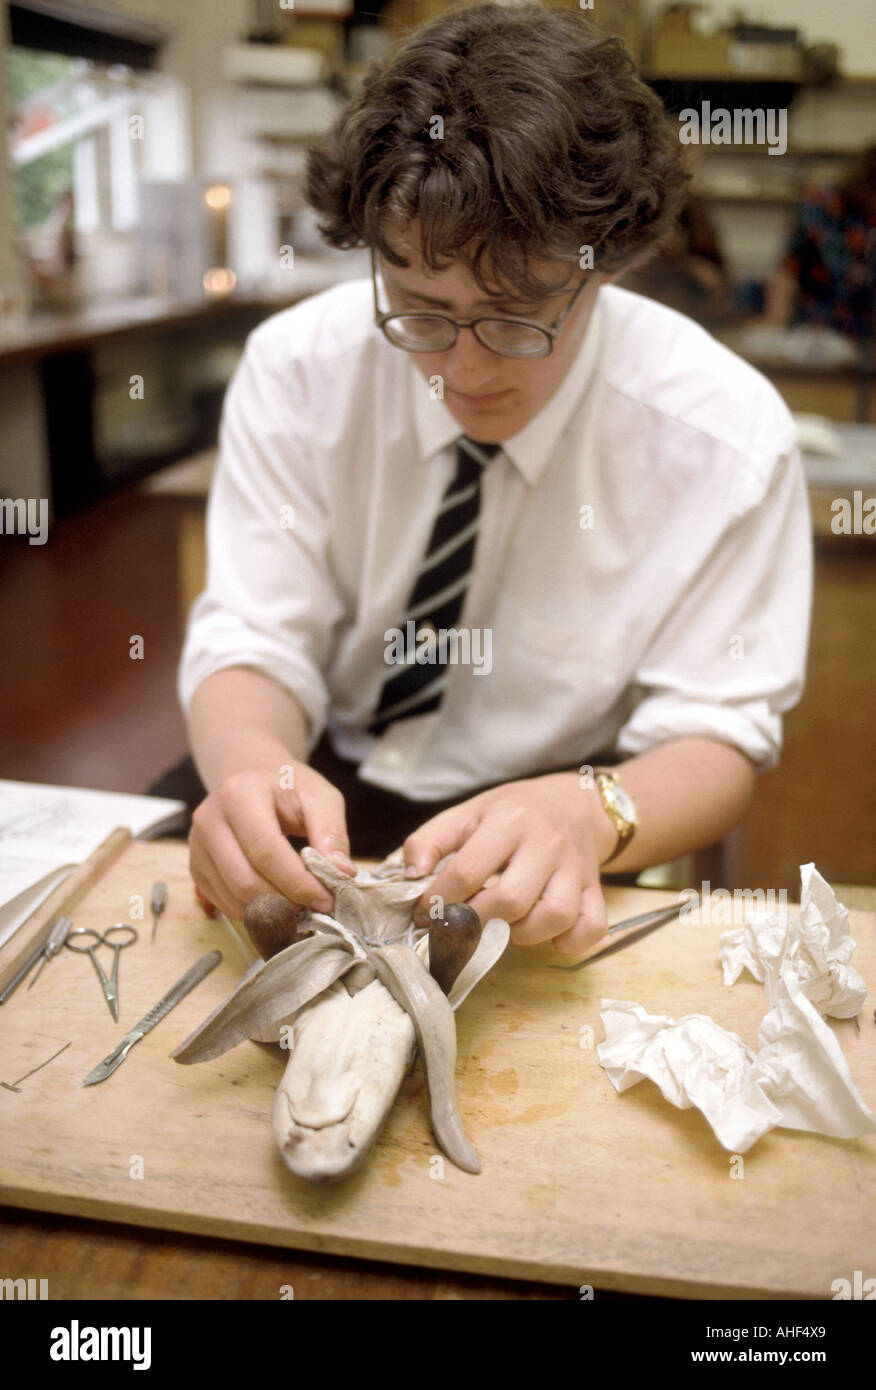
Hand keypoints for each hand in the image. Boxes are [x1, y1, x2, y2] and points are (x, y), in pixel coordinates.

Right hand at [188, 758, 355, 919]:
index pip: (266, 852)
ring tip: (299, 903)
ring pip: (233, 897)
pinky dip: (254, 911)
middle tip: (315, 906)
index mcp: (239, 794)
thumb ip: (332, 832)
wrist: (253, 776)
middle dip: (285, 902)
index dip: (298, 883)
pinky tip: (277, 900)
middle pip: (245, 880)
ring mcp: (197, 844)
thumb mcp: (320, 797)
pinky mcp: (196, 865)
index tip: (327, 899)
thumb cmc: (288, 786)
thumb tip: (342, 874)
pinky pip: (223, 902)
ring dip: (270, 910)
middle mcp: (210, 819)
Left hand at [404, 773, 614, 952]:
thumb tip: (409, 877)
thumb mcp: (467, 813)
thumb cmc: (512, 813)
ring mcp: (576, 869)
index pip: (468, 871)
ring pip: (555, 916)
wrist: (575, 803)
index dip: (438, 900)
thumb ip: (430, 840)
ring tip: (505, 925)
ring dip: (522, 933)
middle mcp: (547, 844)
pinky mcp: (596, 890)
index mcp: (509, 820)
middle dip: (477, 922)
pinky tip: (548, 935)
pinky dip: (569, 941)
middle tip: (463, 923)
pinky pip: (592, 926)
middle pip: (511, 900)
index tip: (424, 913)